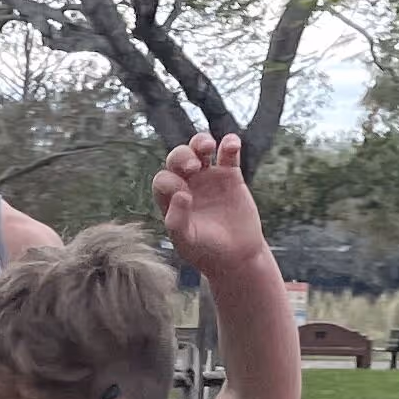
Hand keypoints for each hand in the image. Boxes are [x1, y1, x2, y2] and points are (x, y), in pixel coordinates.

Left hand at [152, 130, 269, 282]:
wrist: (236, 257)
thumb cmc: (206, 251)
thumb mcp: (186, 241)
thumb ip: (177, 221)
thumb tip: (181, 195)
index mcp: (170, 198)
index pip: (162, 179)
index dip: (170, 182)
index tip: (184, 196)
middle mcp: (187, 183)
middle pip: (178, 157)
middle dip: (182, 156)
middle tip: (194, 167)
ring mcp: (209, 177)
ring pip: (200, 148)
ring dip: (201, 141)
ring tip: (208, 147)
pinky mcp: (231, 176)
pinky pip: (228, 154)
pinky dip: (230, 144)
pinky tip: (232, 144)